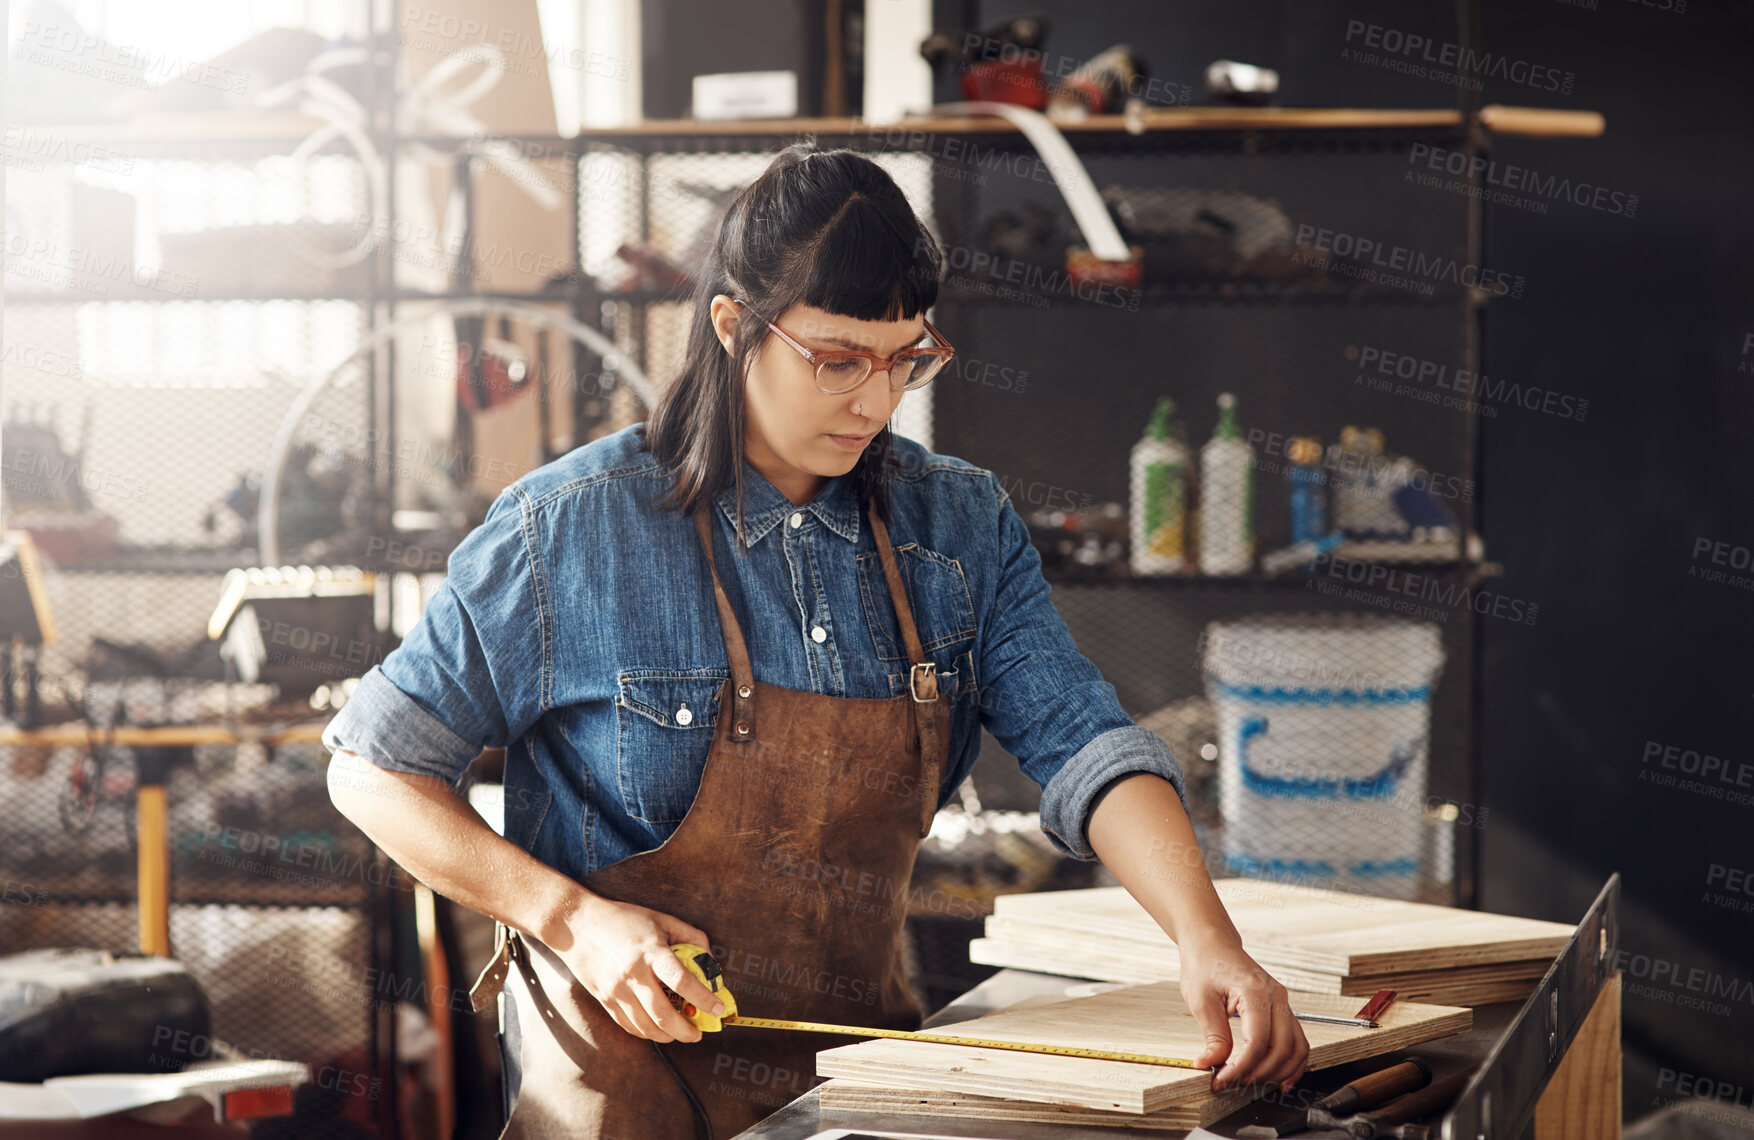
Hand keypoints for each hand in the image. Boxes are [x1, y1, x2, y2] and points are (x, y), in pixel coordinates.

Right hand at [553, 895, 724, 1043]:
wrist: (576, 925)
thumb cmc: (623, 919)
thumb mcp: (661, 919)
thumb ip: (690, 937)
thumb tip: (708, 960)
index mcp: (651, 952)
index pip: (682, 982)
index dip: (704, 998)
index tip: (718, 1008)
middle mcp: (633, 975)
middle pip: (663, 1015)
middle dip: (686, 1030)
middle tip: (699, 1032)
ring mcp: (616, 991)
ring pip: (646, 1026)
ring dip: (668, 1036)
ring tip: (682, 1034)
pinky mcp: (605, 1000)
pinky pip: (629, 1025)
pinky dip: (647, 1033)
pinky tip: (658, 1030)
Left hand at [1178, 932, 1309, 1092]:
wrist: (1212, 943)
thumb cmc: (1204, 963)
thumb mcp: (1200, 1000)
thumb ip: (1213, 1035)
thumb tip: (1212, 1065)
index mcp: (1255, 991)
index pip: (1258, 1042)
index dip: (1241, 1067)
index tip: (1222, 1080)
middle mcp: (1277, 997)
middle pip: (1281, 1049)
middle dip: (1258, 1074)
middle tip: (1232, 1084)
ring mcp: (1283, 1002)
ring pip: (1296, 1048)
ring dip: (1278, 1072)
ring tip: (1253, 1084)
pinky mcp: (1282, 1009)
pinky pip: (1297, 1041)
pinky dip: (1292, 1063)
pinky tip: (1280, 1078)